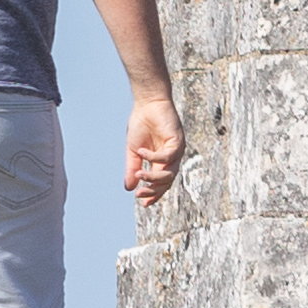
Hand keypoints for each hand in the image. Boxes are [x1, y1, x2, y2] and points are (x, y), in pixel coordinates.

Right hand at [122, 89, 184, 208]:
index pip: (160, 184)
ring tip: (139, 174)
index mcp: (161, 162)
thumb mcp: (134, 150)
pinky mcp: (178, 142)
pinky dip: (154, 157)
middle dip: (153, 190)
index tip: (142, 203)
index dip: (153, 195)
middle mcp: (171, 159)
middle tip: (140, 194)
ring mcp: (176, 151)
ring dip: (153, 177)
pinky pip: (168, 156)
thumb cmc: (141, 124)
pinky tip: (142, 152)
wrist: (147, 104)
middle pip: (167, 183)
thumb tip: (129, 187)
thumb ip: (133, 168)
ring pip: (170, 173)